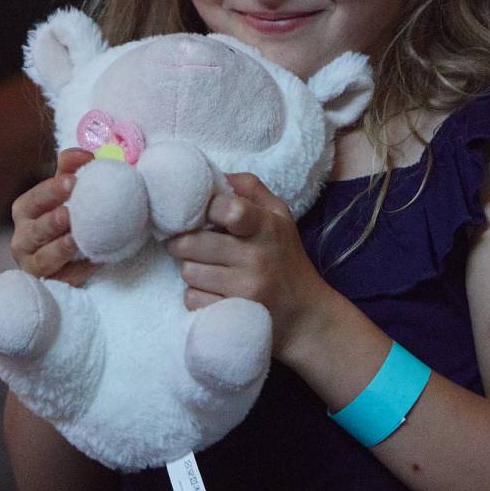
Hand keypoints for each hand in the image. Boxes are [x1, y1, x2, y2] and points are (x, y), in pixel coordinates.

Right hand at [10, 148, 98, 286]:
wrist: (75, 254)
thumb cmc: (67, 215)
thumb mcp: (67, 191)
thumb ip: (71, 169)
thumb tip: (83, 154)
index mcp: (26, 210)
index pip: (35, 198)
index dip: (52, 190)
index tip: (73, 180)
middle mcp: (24, 238)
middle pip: (34, 230)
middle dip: (51, 221)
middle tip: (70, 212)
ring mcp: (34, 264)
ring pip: (43, 258)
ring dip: (60, 248)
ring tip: (76, 239)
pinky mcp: (51, 284)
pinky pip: (64, 279)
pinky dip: (80, 271)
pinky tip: (96, 262)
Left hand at [165, 173, 338, 360]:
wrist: (307, 316)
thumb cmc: (287, 259)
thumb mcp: (280, 217)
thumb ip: (251, 189)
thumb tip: (216, 174)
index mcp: (267, 227)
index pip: (227, 208)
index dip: (205, 207)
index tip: (202, 213)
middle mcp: (257, 258)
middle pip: (191, 243)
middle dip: (182, 242)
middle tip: (188, 242)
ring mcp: (245, 289)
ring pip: (188, 272)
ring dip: (191, 269)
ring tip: (205, 268)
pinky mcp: (234, 315)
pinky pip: (192, 299)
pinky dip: (196, 295)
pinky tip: (212, 291)